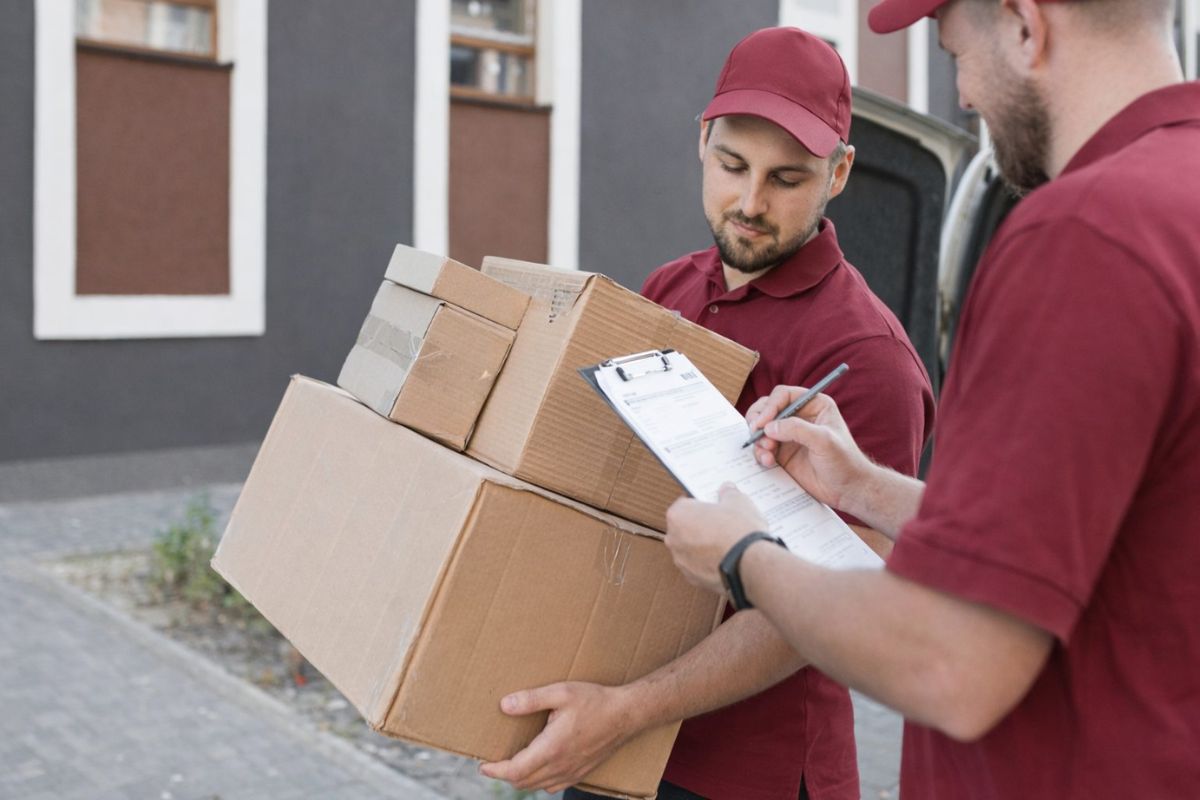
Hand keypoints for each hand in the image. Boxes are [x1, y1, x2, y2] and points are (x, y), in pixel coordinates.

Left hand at [479, 682, 639, 792]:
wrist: (626, 714)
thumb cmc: (595, 701)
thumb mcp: (561, 693)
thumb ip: (531, 700)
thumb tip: (504, 705)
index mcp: (552, 748)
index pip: (515, 771)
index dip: (495, 771)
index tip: (483, 766)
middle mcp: (560, 766)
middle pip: (523, 782)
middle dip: (504, 775)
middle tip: (492, 764)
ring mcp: (572, 772)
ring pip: (537, 786)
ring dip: (520, 779)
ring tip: (511, 765)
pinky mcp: (581, 772)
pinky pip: (553, 785)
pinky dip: (538, 781)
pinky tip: (538, 767)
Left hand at [665, 484, 767, 592]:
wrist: (750, 565)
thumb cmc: (740, 530)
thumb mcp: (738, 502)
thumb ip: (729, 493)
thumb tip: (727, 489)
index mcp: (678, 515)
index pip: (685, 504)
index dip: (700, 504)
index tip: (713, 506)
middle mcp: (673, 539)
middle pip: (685, 527)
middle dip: (699, 526)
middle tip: (721, 524)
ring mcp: (681, 561)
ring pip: (691, 549)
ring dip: (703, 546)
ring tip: (726, 544)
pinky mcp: (693, 579)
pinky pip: (699, 567)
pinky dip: (709, 564)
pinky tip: (726, 560)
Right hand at [745, 386, 872, 510]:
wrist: (847, 490)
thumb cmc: (844, 462)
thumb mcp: (824, 441)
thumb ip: (797, 429)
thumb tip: (769, 427)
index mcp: (813, 405)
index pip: (783, 395)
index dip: (770, 406)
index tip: (762, 423)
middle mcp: (799, 417)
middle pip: (767, 408)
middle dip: (758, 421)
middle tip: (756, 435)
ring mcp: (788, 435)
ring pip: (761, 429)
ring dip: (758, 440)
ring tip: (767, 454)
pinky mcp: (782, 453)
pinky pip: (762, 448)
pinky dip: (760, 454)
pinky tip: (769, 463)